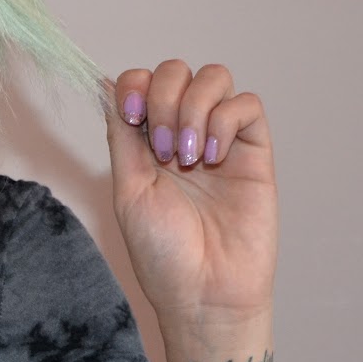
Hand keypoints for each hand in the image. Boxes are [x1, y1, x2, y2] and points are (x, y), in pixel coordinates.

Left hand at [103, 61, 278, 324]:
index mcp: (145, 142)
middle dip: (164, 98)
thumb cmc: (162, 252)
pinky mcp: (254, 150)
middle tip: (164, 149)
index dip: (133, 85)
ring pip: (214, 77)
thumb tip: (108, 87)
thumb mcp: (128, 191)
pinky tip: (213, 159)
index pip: (139, 82)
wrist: (204, 291)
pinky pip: (247, 104)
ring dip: (194, 107)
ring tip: (189, 157)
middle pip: (175, 71)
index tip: (131, 115)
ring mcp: (219, 138)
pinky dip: (226, 121)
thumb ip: (123, 138)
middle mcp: (182, 132)